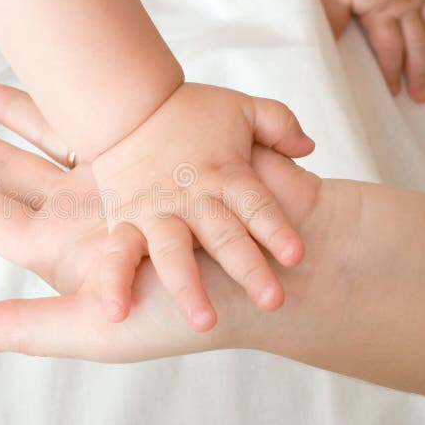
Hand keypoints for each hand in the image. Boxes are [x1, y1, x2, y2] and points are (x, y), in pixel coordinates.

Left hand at [0, 83, 326, 364]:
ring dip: (22, 114)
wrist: (279, 268)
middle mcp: (91, 215)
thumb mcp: (103, 326)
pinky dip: (85, 98)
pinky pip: (113, 117)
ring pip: (59, 138)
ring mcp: (124, 182)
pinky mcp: (159, 155)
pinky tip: (63, 77)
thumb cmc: (191, 309)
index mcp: (70, 252)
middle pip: (20, 173)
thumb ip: (32, 330)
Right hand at [90, 83, 314, 329]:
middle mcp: (192, 198)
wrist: (125, 102)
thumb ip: (279, 124)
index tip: (297, 255)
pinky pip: (118, 255)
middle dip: (249, 268)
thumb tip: (309, 148)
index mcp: (225, 174)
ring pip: (172, 253)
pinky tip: (118, 314)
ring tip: (204, 322)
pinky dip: (115, 283)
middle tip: (273, 302)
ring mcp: (156, 212)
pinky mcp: (125, 220)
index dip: (277, 229)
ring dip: (188, 288)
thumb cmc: (187, 110)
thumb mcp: (241, 107)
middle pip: (224, 237)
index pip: (257, 205)